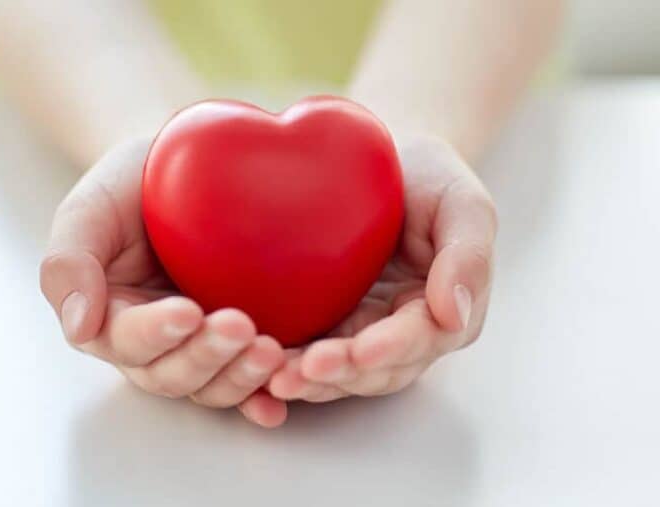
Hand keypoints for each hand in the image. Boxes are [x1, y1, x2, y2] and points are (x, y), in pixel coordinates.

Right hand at [40, 138, 287, 427]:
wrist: (188, 167)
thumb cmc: (133, 186)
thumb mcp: (91, 209)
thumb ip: (69, 263)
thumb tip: (81, 327)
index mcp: (111, 317)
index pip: (126, 340)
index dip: (155, 333)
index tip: (186, 311)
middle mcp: (155, 344)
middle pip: (172, 373)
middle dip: (205, 355)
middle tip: (239, 326)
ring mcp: (199, 346)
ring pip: (212, 384)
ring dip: (240, 377)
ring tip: (269, 352)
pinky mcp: (238, 344)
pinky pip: (250, 382)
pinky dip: (263, 396)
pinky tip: (279, 401)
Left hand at [268, 136, 496, 401]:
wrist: (378, 157)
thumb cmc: (427, 177)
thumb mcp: (461, 203)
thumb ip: (469, 255)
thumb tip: (454, 315)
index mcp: (440, 311)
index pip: (419, 340)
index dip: (391, 349)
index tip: (361, 350)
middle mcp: (399, 331)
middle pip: (374, 370)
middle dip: (340, 375)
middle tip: (301, 372)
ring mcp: (358, 329)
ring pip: (338, 372)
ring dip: (307, 381)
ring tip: (272, 379)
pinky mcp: (321, 321)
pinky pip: (303, 352)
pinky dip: (283, 363)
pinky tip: (254, 366)